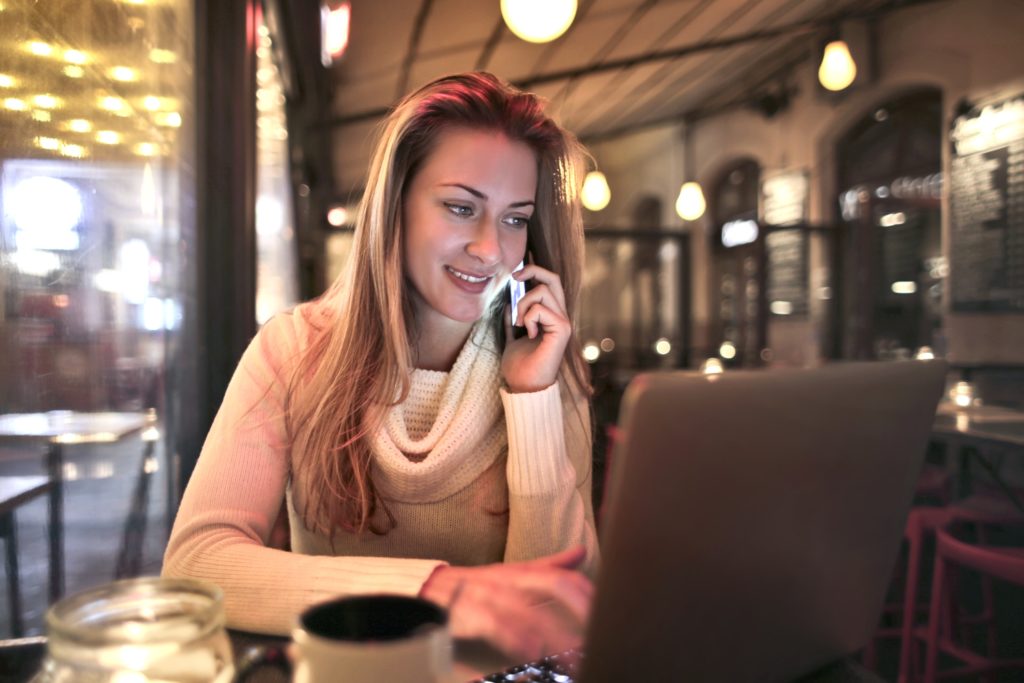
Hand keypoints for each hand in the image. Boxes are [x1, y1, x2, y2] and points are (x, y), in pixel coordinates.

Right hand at [419, 546, 592, 661]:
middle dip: (580, 611)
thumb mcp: (511, 574)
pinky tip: (531, 653)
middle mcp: (507, 580)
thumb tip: (581, 552)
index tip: (609, 618)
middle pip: (553, 586)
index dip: (587, 595)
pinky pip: (492, 624)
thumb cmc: (472, 587)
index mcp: (520, 573)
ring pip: (526, 609)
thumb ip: (547, 567)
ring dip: (552, 633)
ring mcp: (486, 594)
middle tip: (598, 638)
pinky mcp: (466, 613)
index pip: (563, 577)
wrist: (423, 590)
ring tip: (573, 654)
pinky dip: (513, 637)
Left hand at [502, 264, 570, 392]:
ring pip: (543, 291)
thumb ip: (512, 320)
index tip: (515, 274)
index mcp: (550, 316)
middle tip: (514, 277)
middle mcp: (560, 316)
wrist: (524, 386)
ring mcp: (563, 322)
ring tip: (518, 324)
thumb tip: (508, 303)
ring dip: (523, 304)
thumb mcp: (511, 337)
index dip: (534, 271)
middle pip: (553, 278)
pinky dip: (528, 318)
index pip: (550, 283)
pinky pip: (541, 309)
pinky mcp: (562, 330)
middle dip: (532, 270)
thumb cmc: (519, 366)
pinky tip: (528, 334)